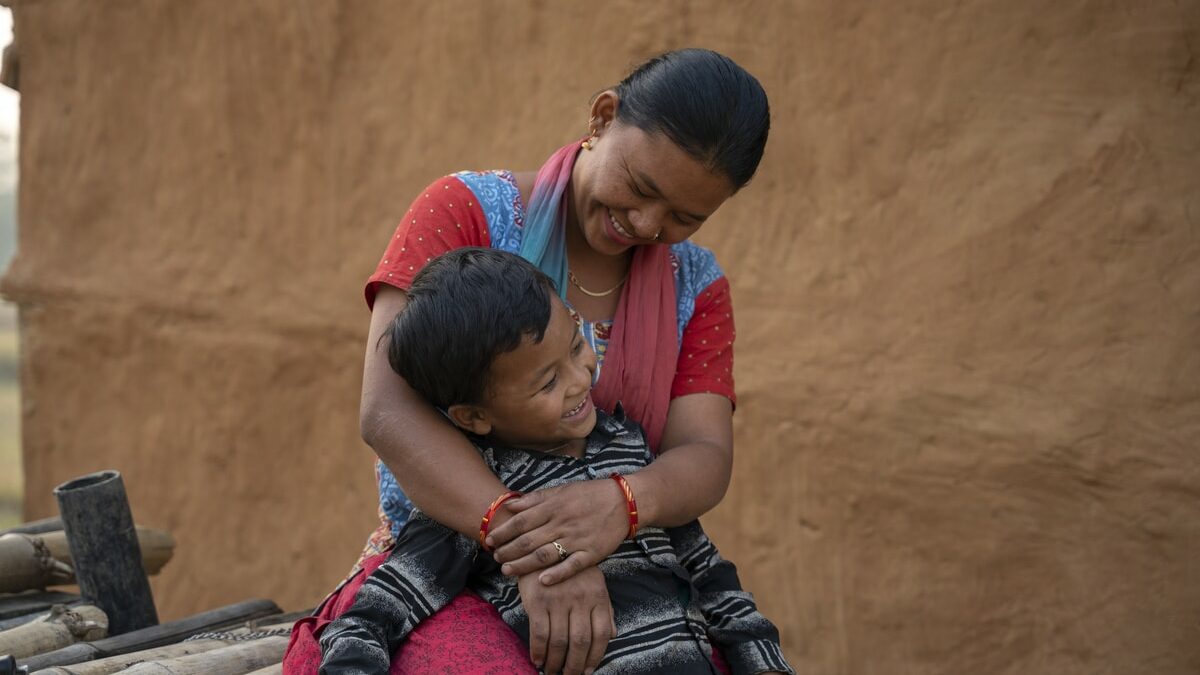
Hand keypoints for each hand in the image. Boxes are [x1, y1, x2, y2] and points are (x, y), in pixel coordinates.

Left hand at [487, 479, 627, 583]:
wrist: (625, 502)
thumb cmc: (591, 495)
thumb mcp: (562, 490)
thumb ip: (537, 498)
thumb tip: (512, 503)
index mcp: (554, 507)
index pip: (521, 521)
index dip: (503, 532)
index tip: (490, 540)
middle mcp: (562, 523)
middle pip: (528, 540)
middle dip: (508, 551)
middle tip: (494, 558)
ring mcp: (577, 539)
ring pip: (544, 555)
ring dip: (523, 565)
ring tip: (507, 571)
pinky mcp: (592, 553)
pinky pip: (572, 566)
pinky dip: (556, 574)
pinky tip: (541, 581)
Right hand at [518, 565, 614, 674]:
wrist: (544, 547)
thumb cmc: (572, 569)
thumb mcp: (595, 583)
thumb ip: (605, 608)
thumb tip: (613, 635)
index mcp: (597, 595)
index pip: (602, 633)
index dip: (597, 656)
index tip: (589, 671)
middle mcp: (580, 599)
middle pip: (581, 641)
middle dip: (575, 665)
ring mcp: (558, 599)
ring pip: (560, 641)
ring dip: (556, 662)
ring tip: (552, 671)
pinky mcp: (538, 600)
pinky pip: (540, 633)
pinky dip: (539, 651)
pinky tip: (538, 660)